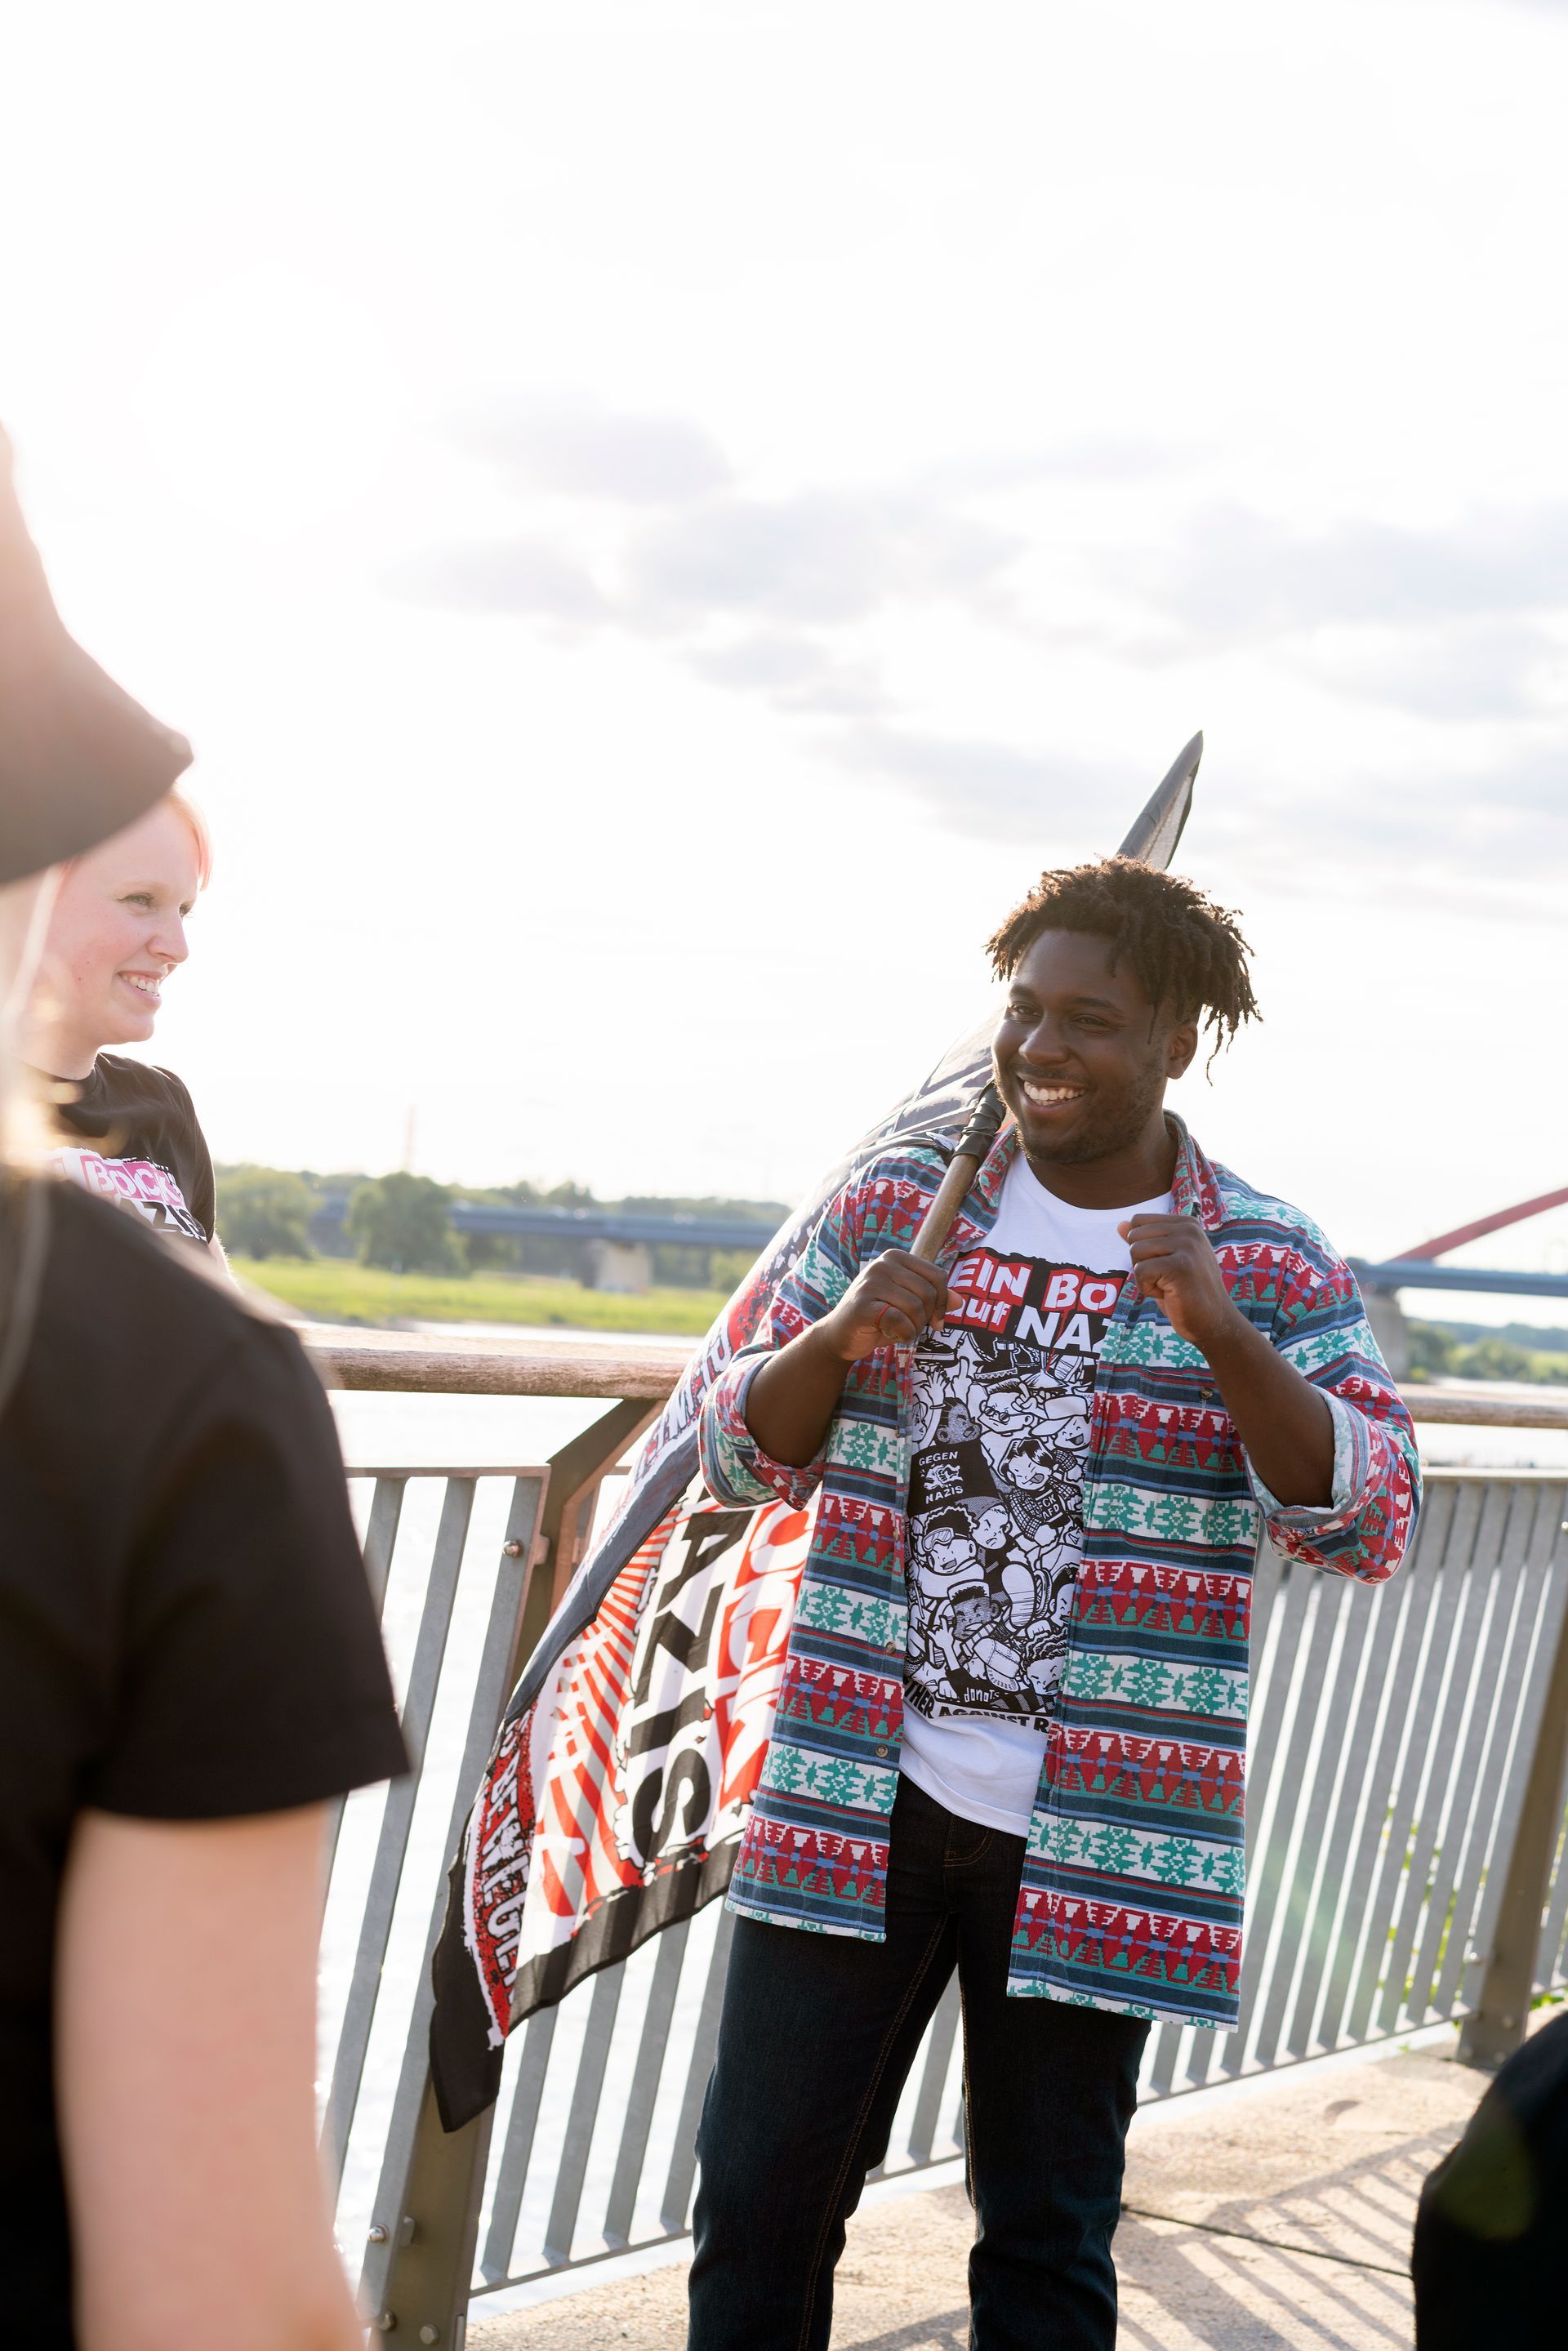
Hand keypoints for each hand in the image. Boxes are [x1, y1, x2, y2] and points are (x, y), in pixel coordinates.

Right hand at [818, 1249, 949, 1360]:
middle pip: (927, 1293)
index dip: (942, 1302)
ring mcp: (869, 1283)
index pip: (937, 1275)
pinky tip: (896, 1337)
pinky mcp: (862, 1305)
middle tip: (913, 1327)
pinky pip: (899, 1321)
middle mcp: (881, 1264)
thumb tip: (959, 1300)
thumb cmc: (878, 1318)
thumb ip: (933, 1299)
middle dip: (926, 1317)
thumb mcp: (908, 1304)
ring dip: (915, 1328)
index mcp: (895, 1257)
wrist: (840, 1335)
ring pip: (915, 1307)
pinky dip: (904, 1335)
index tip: (936, 1320)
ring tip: (902, 1332)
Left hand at [1117, 1213, 1237, 1353]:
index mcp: (1186, 1224)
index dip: (1141, 1248)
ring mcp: (1188, 1246)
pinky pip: (1140, 1271)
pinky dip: (1147, 1288)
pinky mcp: (1181, 1265)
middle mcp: (1189, 1229)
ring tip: (1169, 1286)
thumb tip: (1120, 1224)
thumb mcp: (1163, 1261)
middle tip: (1167, 1278)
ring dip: (1144, 1276)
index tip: (1164, 1265)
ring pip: (1135, 1251)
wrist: (1213, 1321)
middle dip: (1141, 1262)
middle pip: (1134, 1235)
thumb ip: (1144, 1241)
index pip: (1138, 1221)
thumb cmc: (1186, 1292)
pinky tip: (1169, 1294)